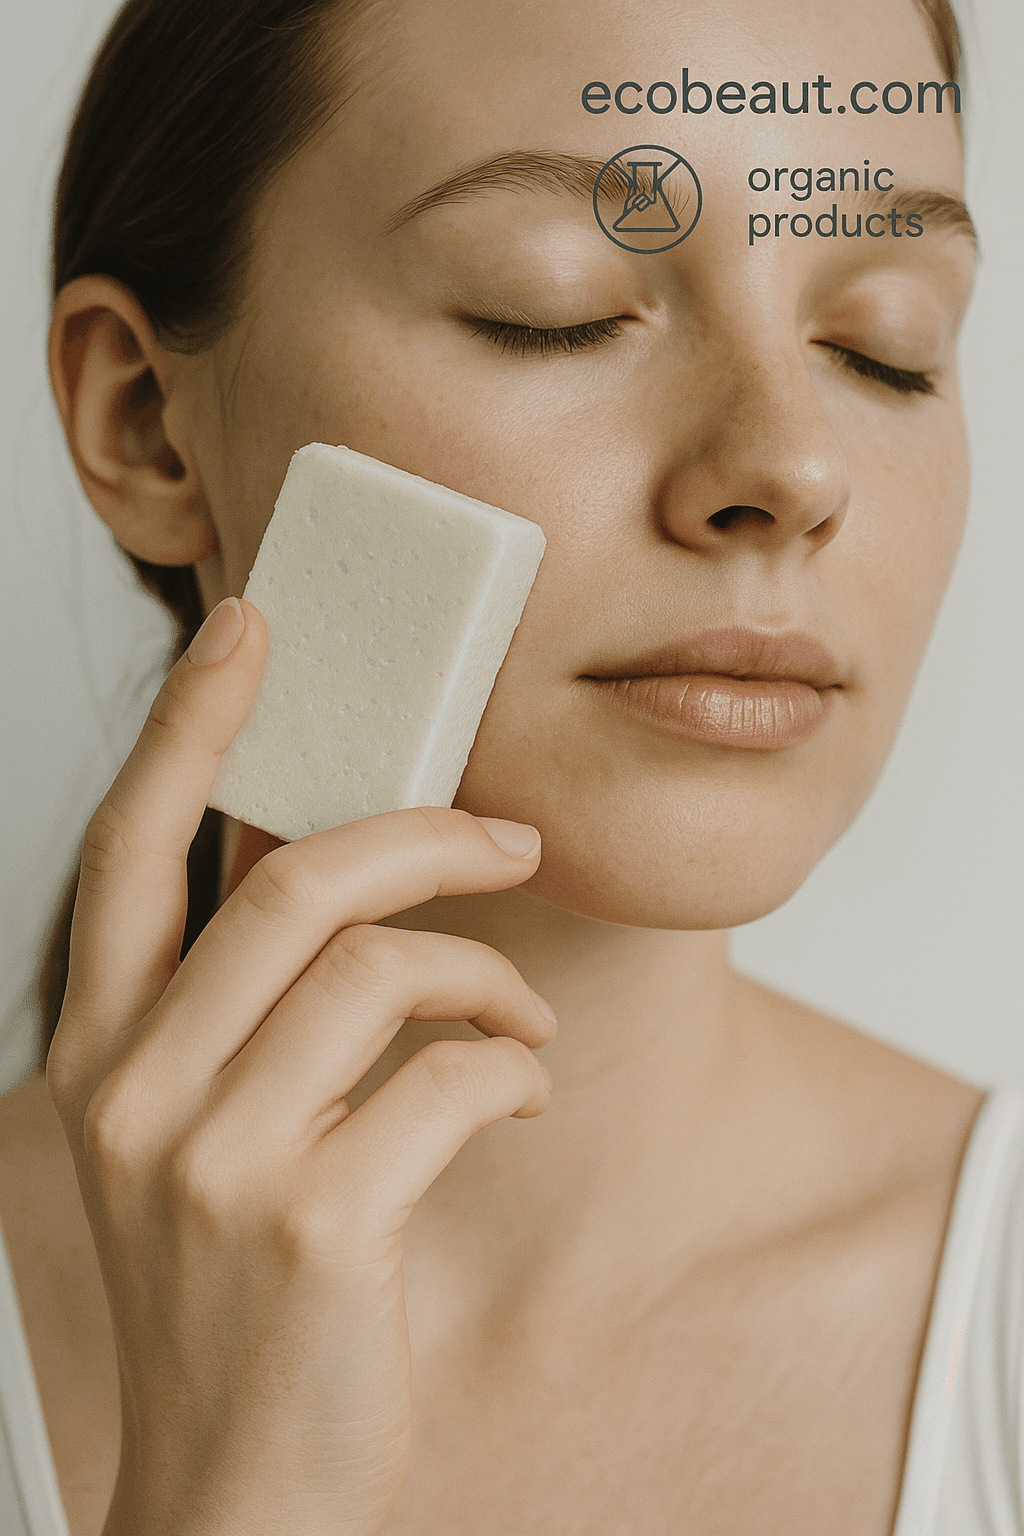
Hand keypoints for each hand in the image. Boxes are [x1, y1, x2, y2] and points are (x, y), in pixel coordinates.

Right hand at [47, 596, 554, 1535]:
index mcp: (105, 1054)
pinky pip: (450, 1076)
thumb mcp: (200, 1139)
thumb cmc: (237, 1299)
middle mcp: (136, 1091)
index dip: (191, 725)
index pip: (128, 847)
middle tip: (511, 839)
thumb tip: (348, 883)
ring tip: (517, 1015)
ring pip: (381, 968)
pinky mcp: (312, 1223)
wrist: (232, 1497)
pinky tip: (518, 1093)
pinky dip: (511, 1066)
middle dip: (425, 838)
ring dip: (487, 972)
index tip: (251, 629)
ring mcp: (215, 1159)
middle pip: (291, 887)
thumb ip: (244, 1015)